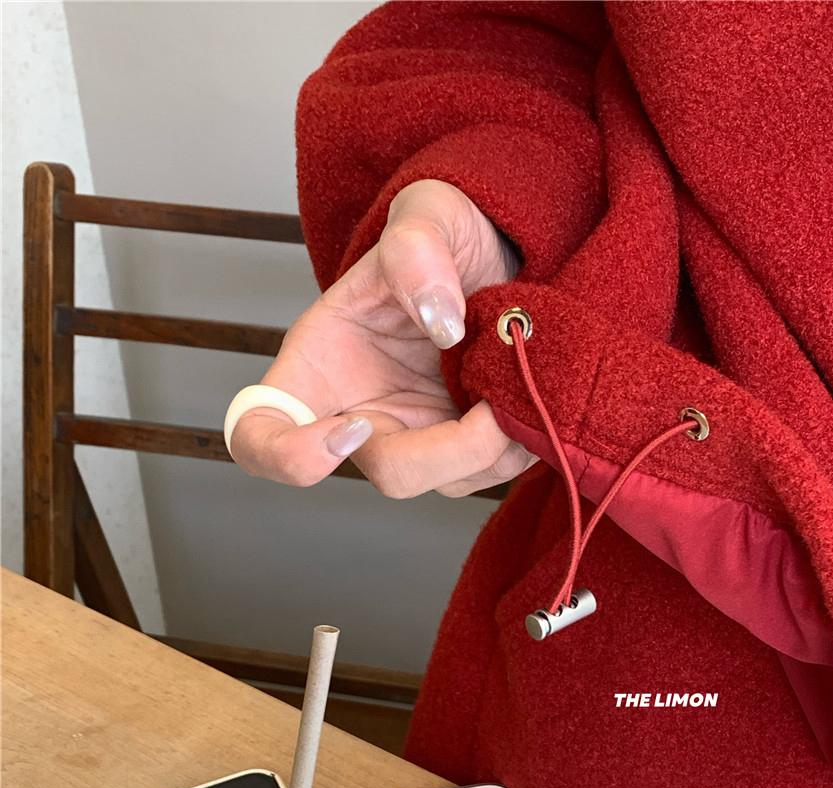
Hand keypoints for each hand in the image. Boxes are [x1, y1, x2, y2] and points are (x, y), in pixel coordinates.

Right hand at [228, 179, 535, 497]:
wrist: (500, 253)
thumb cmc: (443, 237)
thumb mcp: (424, 216)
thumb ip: (417, 253)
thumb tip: (442, 323)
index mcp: (320, 365)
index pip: (259, 435)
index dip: (290, 457)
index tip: (351, 426)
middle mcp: (362, 413)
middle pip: (390, 475)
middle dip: (451, 451)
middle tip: (493, 407)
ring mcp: (418, 436)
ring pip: (449, 482)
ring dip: (497, 446)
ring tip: (522, 383)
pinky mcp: (466, 449)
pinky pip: (490, 474)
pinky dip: (519, 445)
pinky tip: (528, 398)